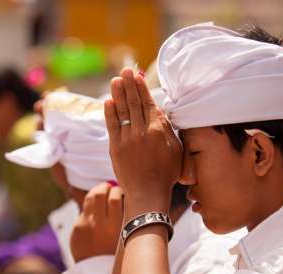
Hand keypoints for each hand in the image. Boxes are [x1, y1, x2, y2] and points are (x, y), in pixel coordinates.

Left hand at [70, 183, 123, 261]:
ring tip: (101, 193)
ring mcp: (86, 226)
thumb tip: (123, 193)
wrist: (97, 272)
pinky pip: (84, 210)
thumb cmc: (117, 251)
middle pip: (100, 193)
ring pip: (90, 198)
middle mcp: (100, 225)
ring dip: (96, 192)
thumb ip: (124, 216)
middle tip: (108, 188)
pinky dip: (90, 207)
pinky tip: (95, 210)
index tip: (120, 192)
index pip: (115, 198)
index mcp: (116, 228)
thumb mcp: (125, 236)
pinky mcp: (77, 228)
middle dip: (105, 187)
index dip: (118, 190)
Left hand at [104, 68, 182, 216]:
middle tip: (125, 70)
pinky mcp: (115, 148)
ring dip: (118, 93)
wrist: (148, 193)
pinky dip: (110, 112)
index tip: (137, 76)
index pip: (148, 104)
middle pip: (133, 103)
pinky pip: (112, 126)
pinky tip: (108, 100)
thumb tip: (158, 110)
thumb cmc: (166, 174)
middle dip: (129, 85)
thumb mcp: (175, 150)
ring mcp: (127, 139)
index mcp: (158, 131)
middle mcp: (141, 132)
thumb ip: (167, 129)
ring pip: (122, 111)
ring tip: (115, 80)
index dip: (141, 88)